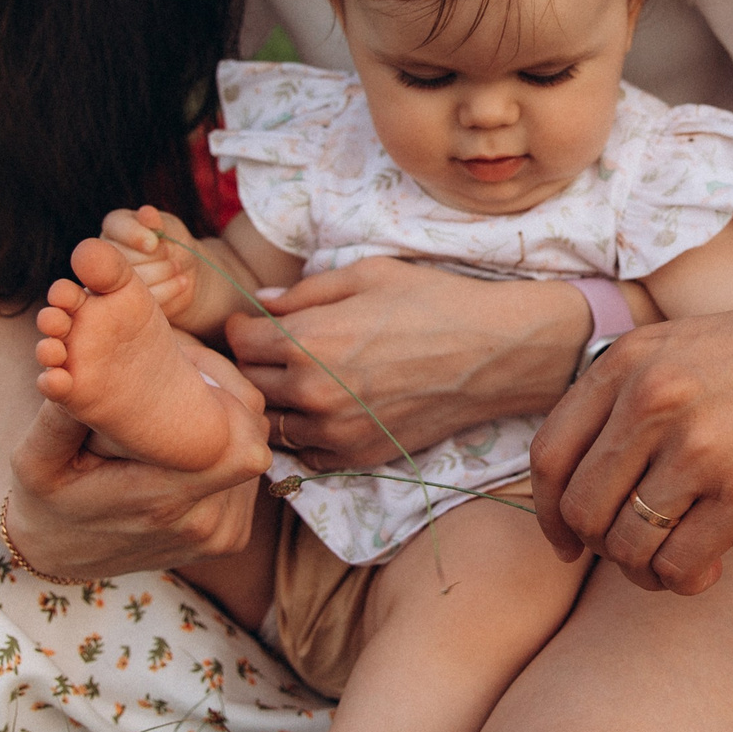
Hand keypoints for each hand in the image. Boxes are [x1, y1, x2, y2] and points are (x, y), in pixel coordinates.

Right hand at [3, 340, 272, 579]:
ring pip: (252, 452)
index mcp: (162, 502)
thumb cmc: (48, 498)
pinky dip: (225, 454)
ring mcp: (223, 536)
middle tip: (182, 379)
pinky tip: (187, 446)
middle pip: (251, 437)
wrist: (59, 554)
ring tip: (178, 413)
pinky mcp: (232, 538)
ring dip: (225, 426)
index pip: (239, 439)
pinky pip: (247, 477)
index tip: (188, 369)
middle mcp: (206, 525)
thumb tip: (71, 370)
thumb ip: (63, 417)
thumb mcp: (36, 458)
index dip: (224, 390)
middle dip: (224, 400)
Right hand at [98, 204, 201, 325]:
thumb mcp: (170, 228)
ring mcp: (112, 280)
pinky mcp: (125, 302)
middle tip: (171, 256)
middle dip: (154, 257)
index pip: (116, 227)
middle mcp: (107, 252)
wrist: (185, 272)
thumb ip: (157, 222)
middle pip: (124, 256)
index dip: (135, 235)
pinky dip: (168, 290)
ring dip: (163, 273)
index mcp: (115, 227)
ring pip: (133, 280)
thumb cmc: (175, 243)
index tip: (153, 243)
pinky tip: (181, 282)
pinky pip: (144, 299)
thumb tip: (146, 213)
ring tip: (176, 267)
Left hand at [224, 258, 587, 470]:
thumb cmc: (435, 303)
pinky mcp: (358, 456)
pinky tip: (327, 410)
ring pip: (272, 426)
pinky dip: (306, 435)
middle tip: (275, 351)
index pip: (239, 342)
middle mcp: (312, 393)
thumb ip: (306, 292)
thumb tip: (262, 303)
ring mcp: (334, 431)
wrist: (493, 354)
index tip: (258, 323)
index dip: (244, 327)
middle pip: (249, 385)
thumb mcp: (367, 274)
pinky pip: (306, 454)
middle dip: (254, 365)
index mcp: (306, 341)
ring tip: (299, 381)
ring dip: (277, 403)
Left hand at [529, 283, 732, 593]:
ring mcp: (698, 449)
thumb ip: (623, 401)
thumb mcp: (677, 349)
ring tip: (673, 560)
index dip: (547, 513)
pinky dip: (682, 580)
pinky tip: (708, 566)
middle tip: (634, 549)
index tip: (565, 539)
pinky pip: (678, 565)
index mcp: (627, 364)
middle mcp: (653, 402)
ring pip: (627, 547)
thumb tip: (575, 486)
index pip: (549, 457)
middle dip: (600, 547)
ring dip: (643, 570)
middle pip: (583, 510)